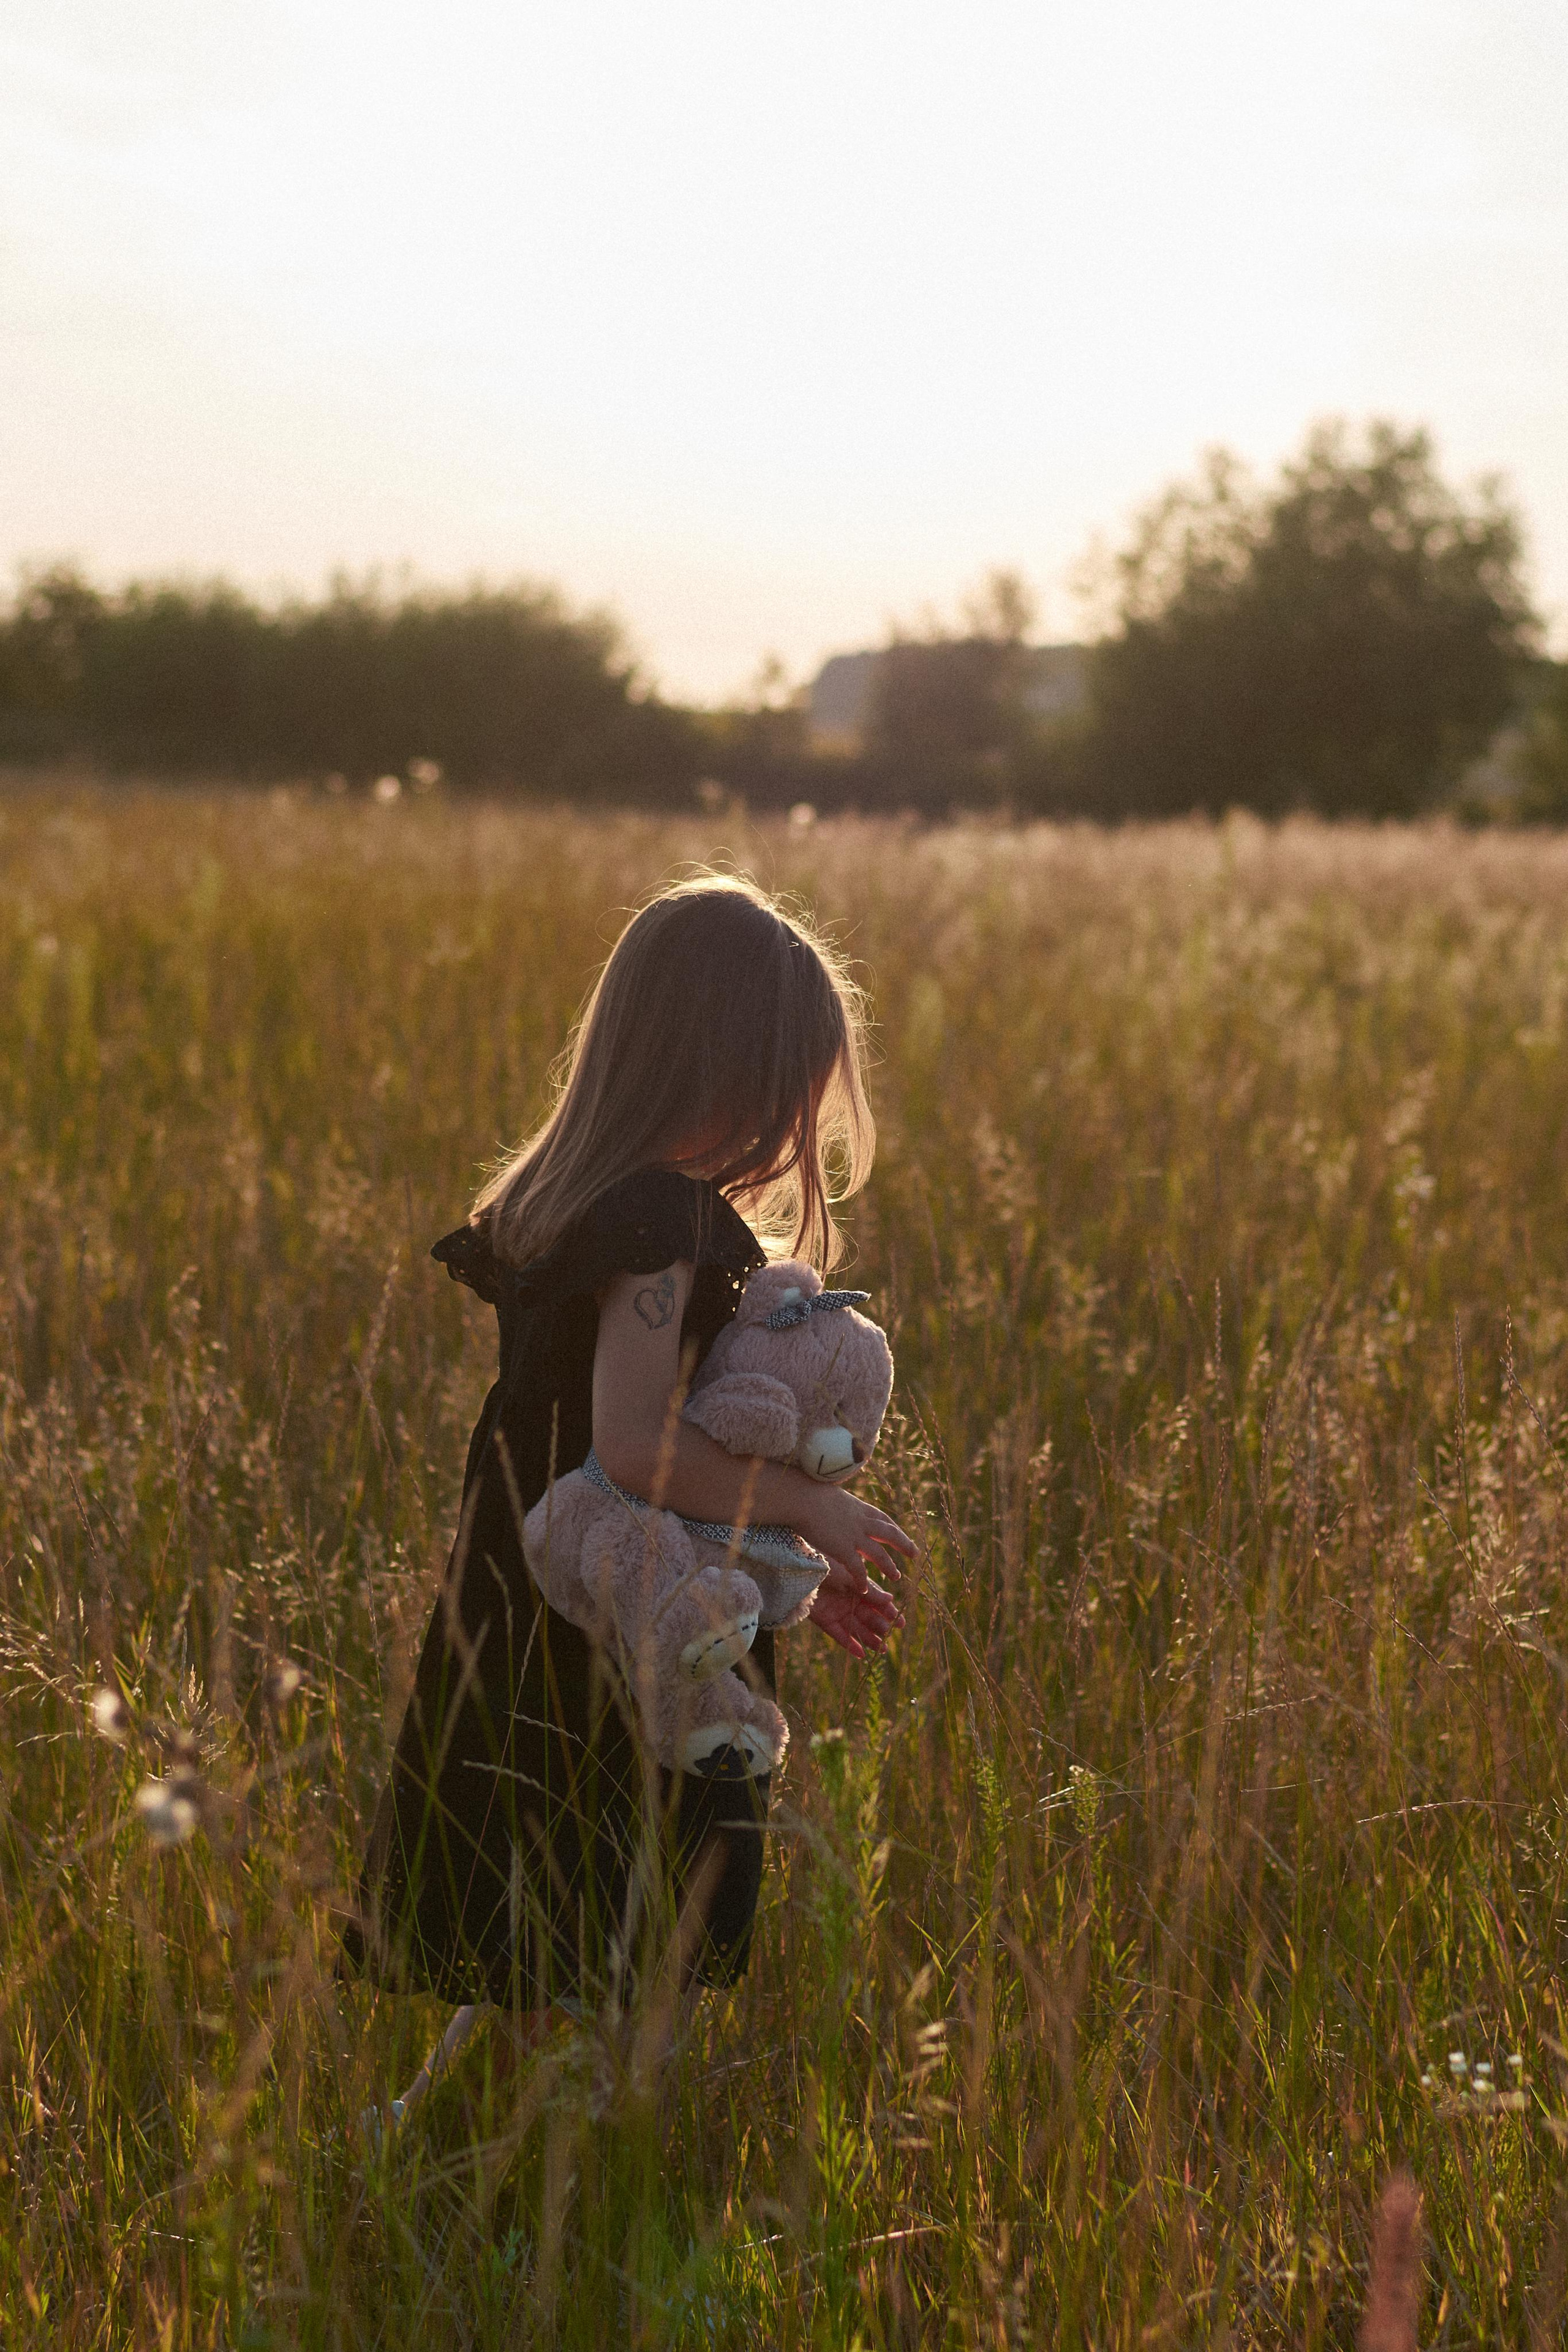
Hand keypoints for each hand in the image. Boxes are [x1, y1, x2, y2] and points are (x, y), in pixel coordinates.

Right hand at [792, 1483, 915, 1589]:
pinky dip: (862, 1580)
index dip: (893, 1526)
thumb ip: (836, 1503)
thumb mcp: (830, 1494)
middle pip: (889, 1534)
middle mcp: (860, 1522)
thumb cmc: (808, 1492)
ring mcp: (853, 1536)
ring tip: (897, 1577)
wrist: (801, 1498)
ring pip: (879, 1554)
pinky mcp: (843, 1549)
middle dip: (903, 1544)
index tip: (901, 1533)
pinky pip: (857, 1569)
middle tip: (914, 1554)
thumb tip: (831, 1499)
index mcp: (858, 1507)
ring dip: (889, 1566)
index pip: (882, 1518)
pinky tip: (864, 1590)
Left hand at [809, 1563, 904, 1658]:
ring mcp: (838, 1612)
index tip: (900, 1622)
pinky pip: (840, 1635)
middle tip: (889, 1635)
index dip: (888, 1612)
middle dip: (880, 1627)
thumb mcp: (850, 1577)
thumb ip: (869, 1590)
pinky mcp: (825, 1621)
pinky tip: (862, 1655)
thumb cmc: (826, 1565)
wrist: (800, 1568)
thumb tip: (890, 1599)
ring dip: (869, 1640)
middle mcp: (850, 1601)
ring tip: (881, 1650)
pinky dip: (850, 1645)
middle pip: (868, 1617)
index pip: (877, 1602)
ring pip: (857, 1629)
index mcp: (858, 1587)